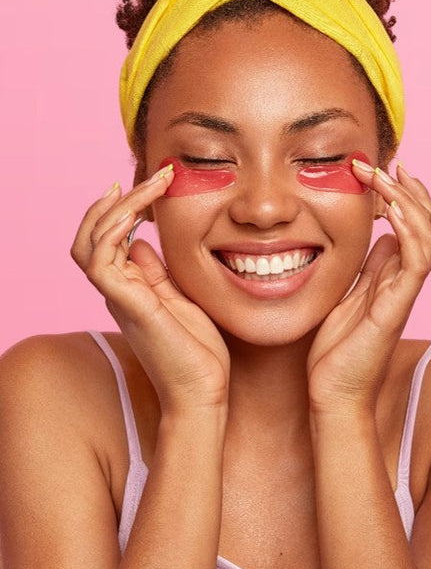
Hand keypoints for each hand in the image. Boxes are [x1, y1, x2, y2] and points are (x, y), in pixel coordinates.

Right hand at [71, 167, 230, 412]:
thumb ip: (159, 274)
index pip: (108, 239)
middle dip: (115, 201)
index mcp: (130, 288)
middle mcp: (117, 291)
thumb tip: (144, 243)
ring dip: (114, 209)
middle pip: (90, 236)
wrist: (204, 392)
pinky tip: (136, 217)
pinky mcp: (130, 305)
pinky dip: (112, 234)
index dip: (122, 208)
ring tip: (145, 186)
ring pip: (89, 243)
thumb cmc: (199, 352)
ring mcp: (120, 298)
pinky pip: (101, 263)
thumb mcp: (181, 300)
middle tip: (153, 176)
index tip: (154, 184)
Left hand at [307, 162, 430, 414]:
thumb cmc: (335, 352)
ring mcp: (404, 292)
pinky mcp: (397, 305)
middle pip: (427, 223)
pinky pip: (417, 260)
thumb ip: (365, 268)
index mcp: (392, 276)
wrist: (333, 394)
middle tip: (385, 163)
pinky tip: (393, 209)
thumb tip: (378, 236)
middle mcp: (404, 280)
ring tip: (389, 177)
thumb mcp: (345, 295)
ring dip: (411, 201)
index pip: (412, 225)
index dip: (403, 194)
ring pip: (428, 235)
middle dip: (409, 189)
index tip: (380, 169)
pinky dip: (411, 230)